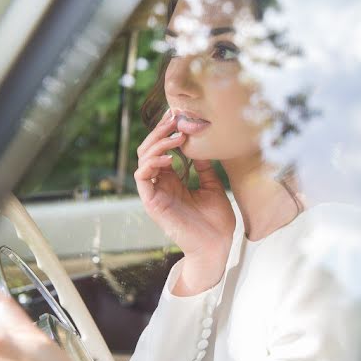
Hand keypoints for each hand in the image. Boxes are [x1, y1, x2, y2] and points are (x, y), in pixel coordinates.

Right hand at [134, 109, 234, 293]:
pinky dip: (151, 163)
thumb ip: (203, 167)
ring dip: (158, 144)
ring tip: (177, 137)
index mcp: (173, 179)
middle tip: (175, 118)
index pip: (162, 148)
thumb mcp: (213, 186)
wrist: (217, 246)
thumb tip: (200, 145)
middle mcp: (161, 184)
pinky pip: (142, 178)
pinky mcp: (152, 203)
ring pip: (143, 159)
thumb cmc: (217, 222)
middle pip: (150, 149)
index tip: (179, 114)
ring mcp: (155, 193)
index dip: (167, 130)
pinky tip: (168, 157)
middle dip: (161, 131)